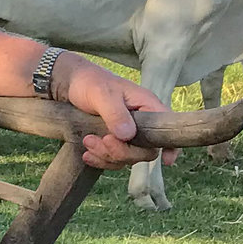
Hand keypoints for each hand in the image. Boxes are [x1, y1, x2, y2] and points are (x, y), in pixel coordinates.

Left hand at [53, 53, 174, 170]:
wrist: (72, 85)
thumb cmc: (91, 82)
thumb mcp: (102, 94)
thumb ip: (116, 113)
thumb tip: (128, 135)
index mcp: (148, 106)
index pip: (167, 129)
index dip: (171, 146)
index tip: (166, 160)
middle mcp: (142, 123)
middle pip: (145, 151)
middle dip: (122, 152)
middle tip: (102, 139)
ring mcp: (128, 135)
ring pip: (127, 158)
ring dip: (106, 156)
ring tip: (87, 141)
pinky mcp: (114, 142)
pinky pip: (113, 161)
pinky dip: (100, 160)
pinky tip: (86, 154)